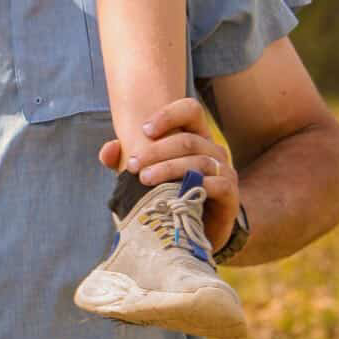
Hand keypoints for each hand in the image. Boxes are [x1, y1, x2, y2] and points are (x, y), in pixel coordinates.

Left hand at [98, 96, 239, 254]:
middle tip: (132, 164)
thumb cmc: (169, 195)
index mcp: (195, 136)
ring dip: (168, 168)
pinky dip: (197, 186)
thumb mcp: (144, 174)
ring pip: (198, 161)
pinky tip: (176, 193)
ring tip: (144, 179)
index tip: (144, 130)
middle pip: (188, 139)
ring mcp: (224, 170)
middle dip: (156, 151)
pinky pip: (217, 184)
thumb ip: (122, 159)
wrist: (197, 229)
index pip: (190, 109)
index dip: (168, 115)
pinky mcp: (231, 194)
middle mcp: (213, 149)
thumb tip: (108, 149)